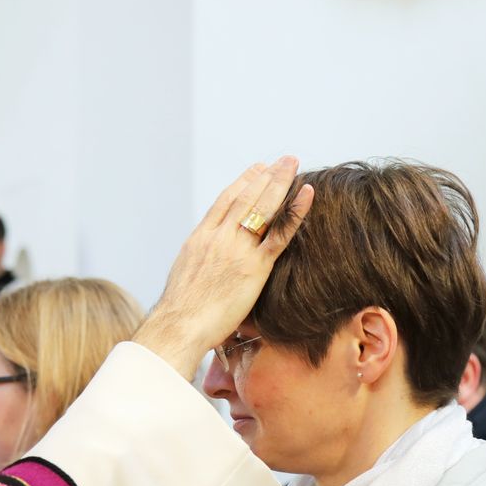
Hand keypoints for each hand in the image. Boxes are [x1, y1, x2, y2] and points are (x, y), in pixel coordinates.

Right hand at [133, 156, 313, 379]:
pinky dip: (295, 211)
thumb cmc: (179, 312)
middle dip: (265, 176)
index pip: (224, 202)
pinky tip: (307, 193)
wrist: (179, 325)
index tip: (256, 170)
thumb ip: (200, 262)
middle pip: (245, 197)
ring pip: (262, 207)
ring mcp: (237, 250)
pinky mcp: (254, 268)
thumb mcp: (185, 276)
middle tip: (282, 160)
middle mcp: (218, 237)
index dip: (242, 183)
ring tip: (292, 164)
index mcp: (200, 238)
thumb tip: (205, 266)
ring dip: (279, 182)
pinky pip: (280, 234)